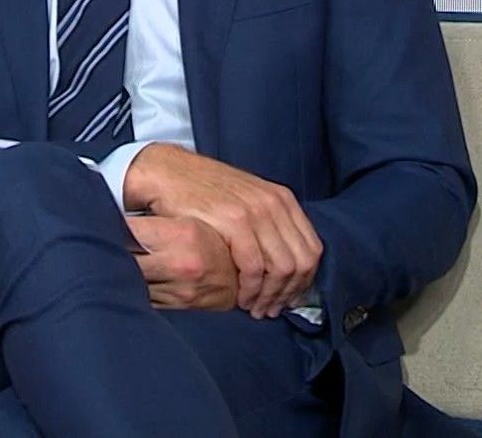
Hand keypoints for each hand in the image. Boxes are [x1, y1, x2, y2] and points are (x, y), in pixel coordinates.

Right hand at [123, 143, 321, 317]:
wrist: (168, 172)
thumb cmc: (202, 191)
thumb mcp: (246, 200)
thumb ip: (268, 225)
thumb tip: (283, 266)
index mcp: (282, 199)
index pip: (312, 250)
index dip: (304, 281)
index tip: (289, 299)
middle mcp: (275, 204)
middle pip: (301, 262)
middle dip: (288, 293)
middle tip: (271, 310)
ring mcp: (256, 211)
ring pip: (281, 268)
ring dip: (269, 295)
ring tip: (255, 308)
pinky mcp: (234, 220)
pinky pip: (254, 266)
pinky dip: (251, 288)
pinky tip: (240, 297)